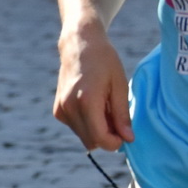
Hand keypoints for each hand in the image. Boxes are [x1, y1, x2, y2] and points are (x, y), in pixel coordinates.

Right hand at [54, 24, 133, 150]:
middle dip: (108, 136)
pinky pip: (77, 129)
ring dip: (98, 130)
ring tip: (105, 107)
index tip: (126, 134)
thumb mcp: (120, 86)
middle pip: (92, 141)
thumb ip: (122, 115)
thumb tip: (128, 139)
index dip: (116, 142)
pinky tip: (94, 106)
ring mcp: (61, 109)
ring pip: (84, 137)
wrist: (80, 44)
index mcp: (86, 101)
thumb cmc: (104, 61)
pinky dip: (88, 124)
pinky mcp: (58, 110)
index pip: (100, 138)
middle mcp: (69, 107)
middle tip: (117, 118)